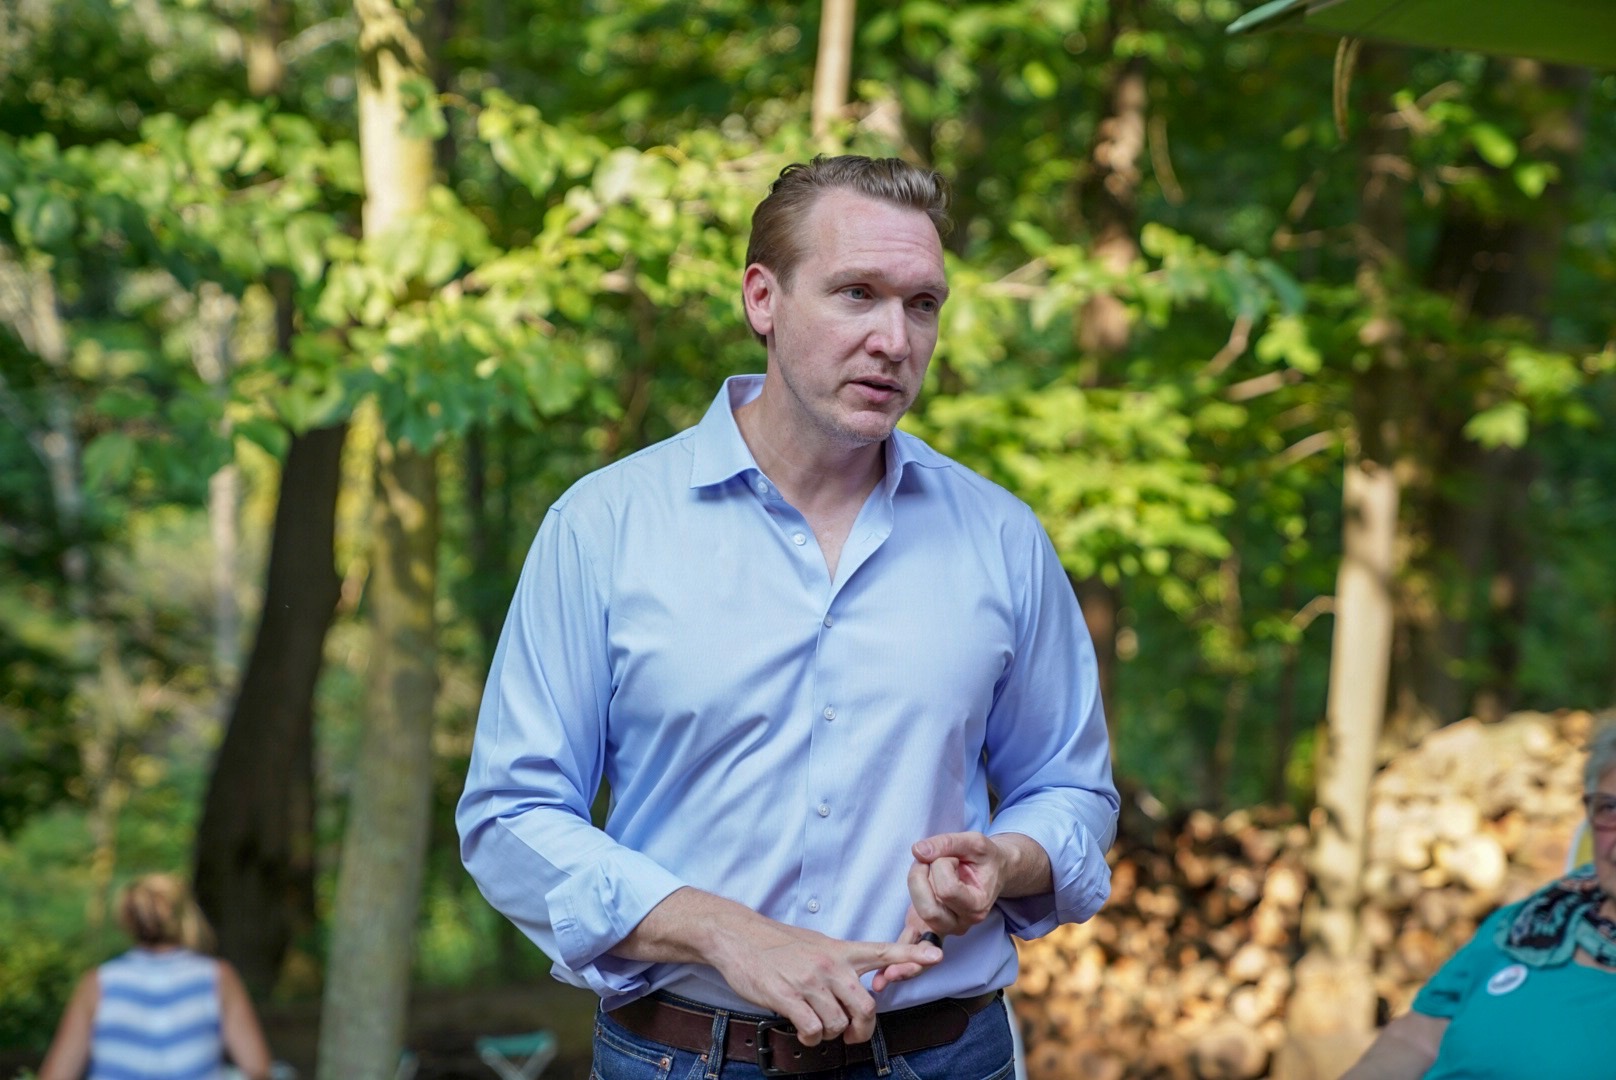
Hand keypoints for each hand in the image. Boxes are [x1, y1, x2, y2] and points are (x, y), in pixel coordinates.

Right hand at [709, 918, 941, 1045]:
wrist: (737, 936)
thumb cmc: (776, 943)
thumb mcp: (815, 944)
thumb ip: (839, 964)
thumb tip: (857, 990)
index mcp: (840, 950)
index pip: (883, 950)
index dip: (912, 955)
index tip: (936, 956)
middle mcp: (830, 964)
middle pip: (866, 1007)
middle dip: (861, 1029)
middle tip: (850, 1035)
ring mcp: (809, 980)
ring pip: (838, 1023)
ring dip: (829, 1034)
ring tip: (815, 1025)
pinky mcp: (787, 996)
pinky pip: (813, 1030)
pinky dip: (811, 1038)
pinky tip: (802, 1030)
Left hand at [906, 831, 1010, 937]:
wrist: (993, 872)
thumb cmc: (985, 858)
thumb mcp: (974, 842)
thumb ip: (947, 843)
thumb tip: (917, 851)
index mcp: (978, 906)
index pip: (947, 890)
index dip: (941, 864)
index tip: (953, 858)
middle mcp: (963, 923)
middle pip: (928, 909)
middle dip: (920, 876)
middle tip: (930, 859)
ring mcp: (947, 927)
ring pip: (917, 912)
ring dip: (915, 883)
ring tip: (928, 868)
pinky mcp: (934, 925)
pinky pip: (913, 917)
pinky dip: (913, 895)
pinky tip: (924, 880)